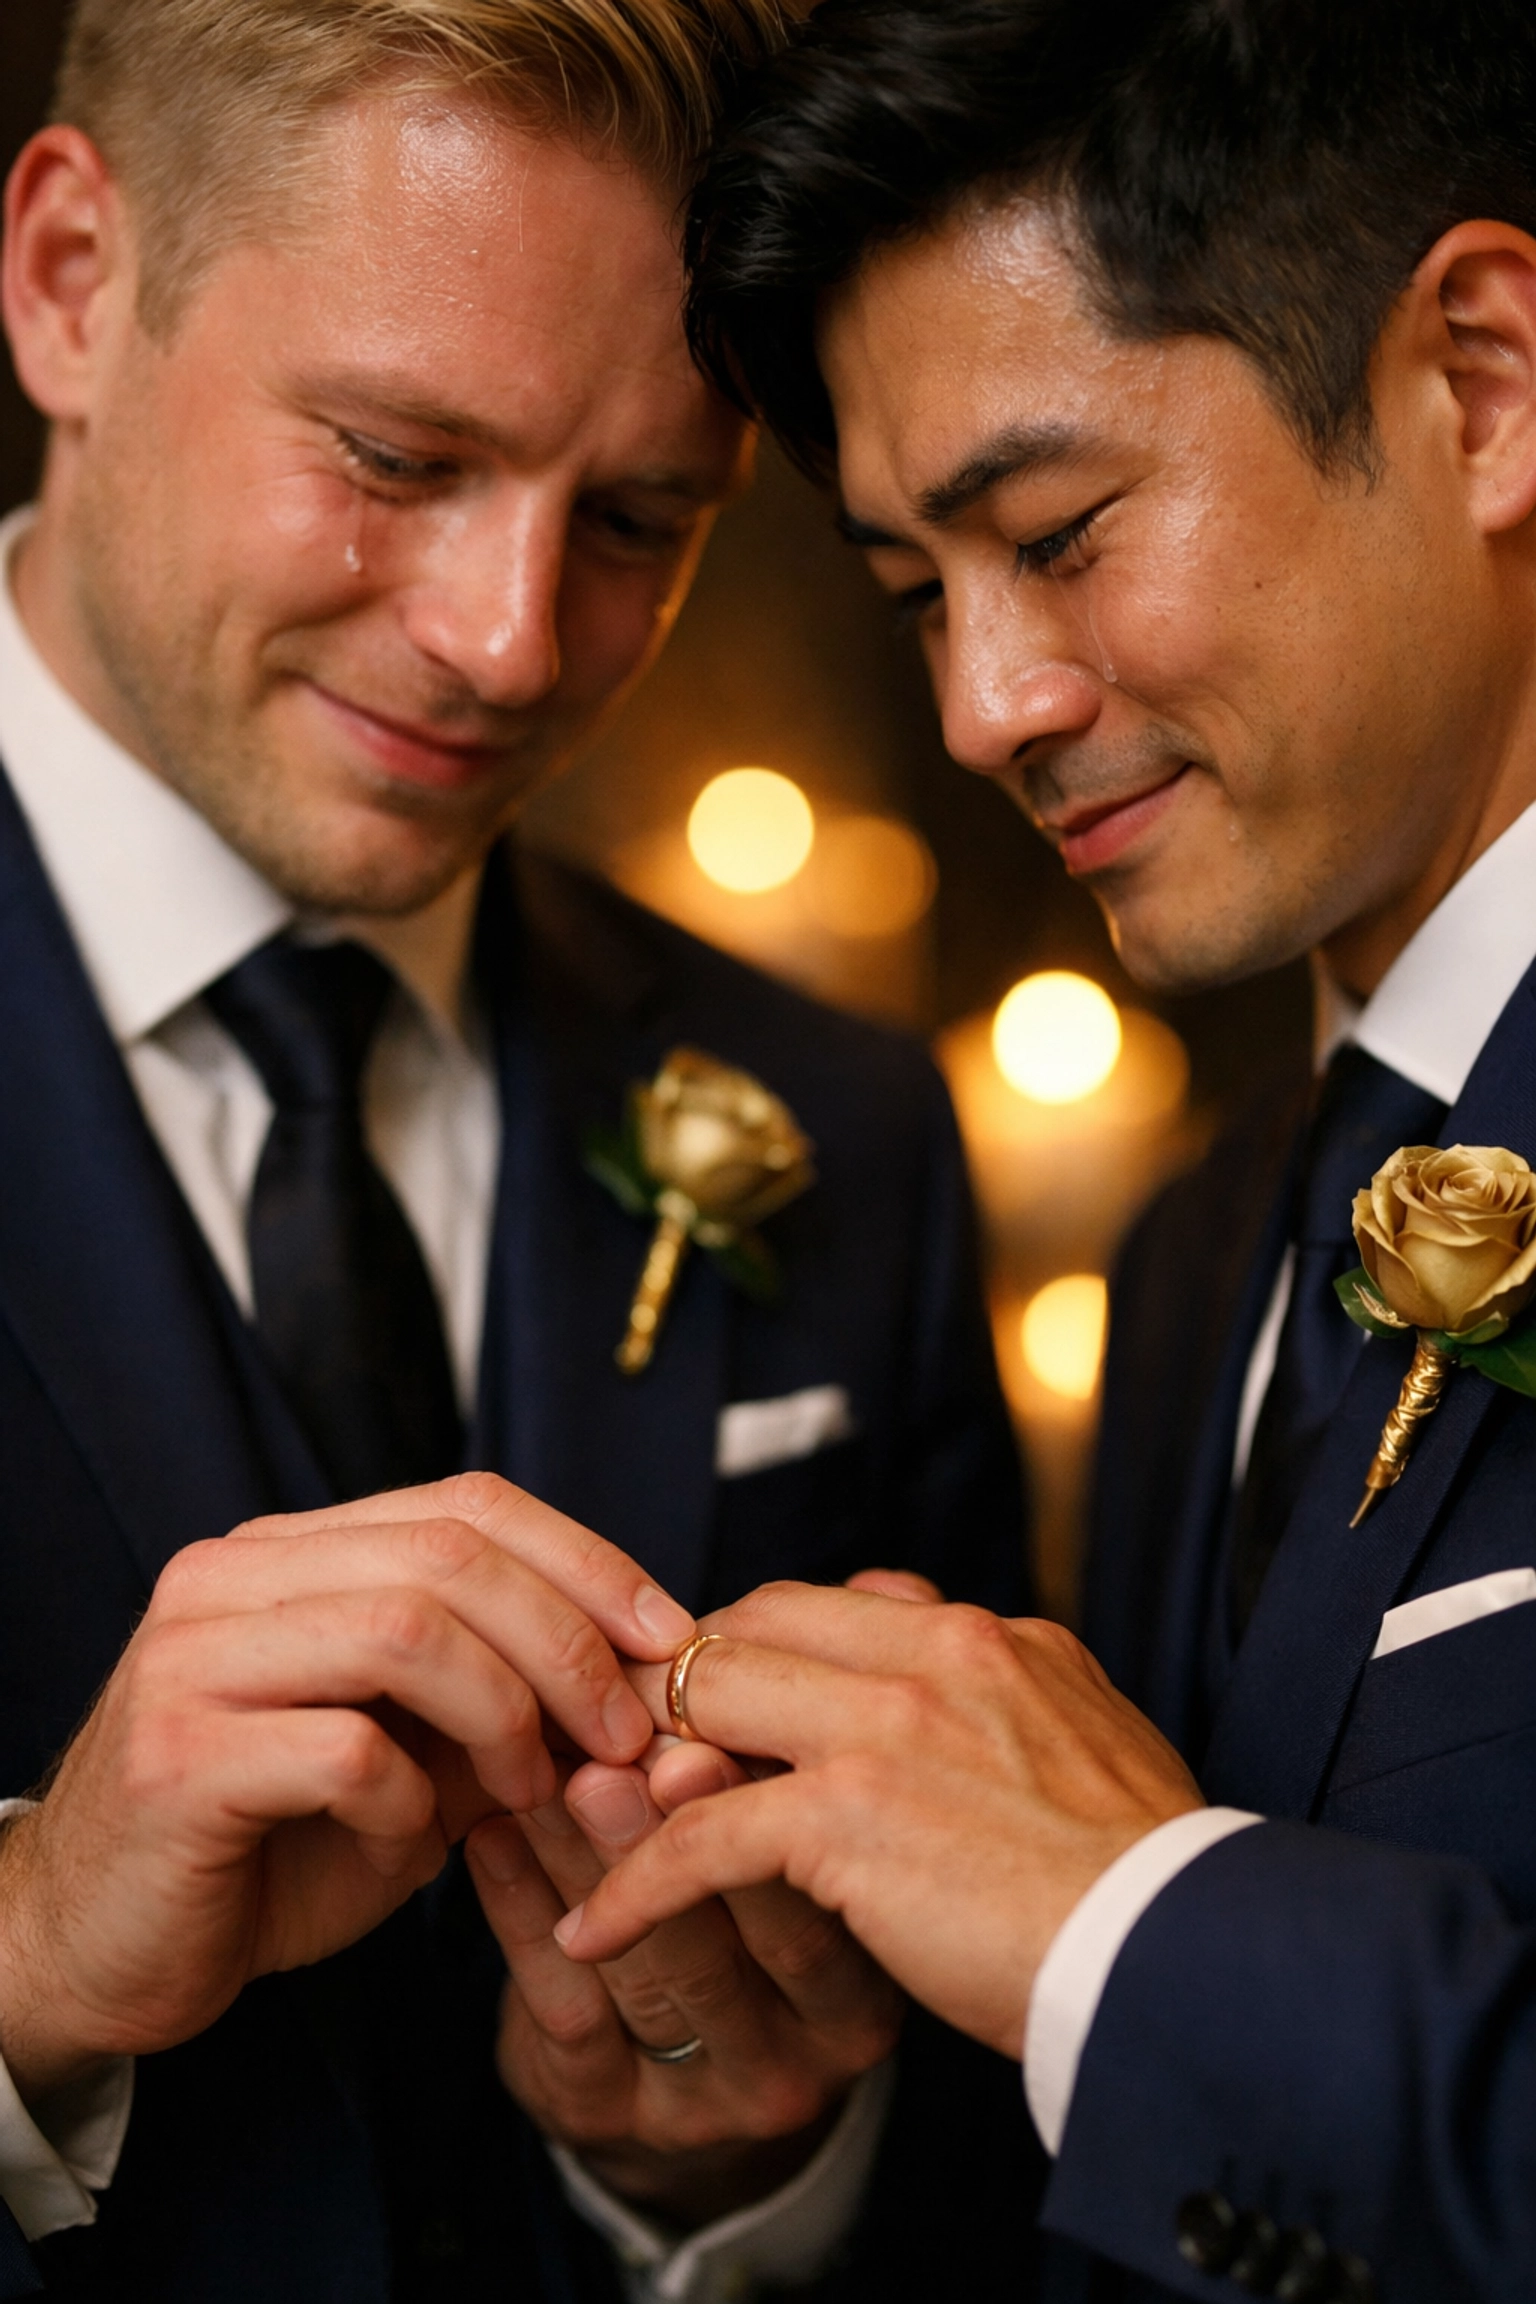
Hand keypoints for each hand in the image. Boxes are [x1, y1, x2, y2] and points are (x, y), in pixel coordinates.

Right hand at [0, 1472, 693, 2103]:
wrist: (96, 1951)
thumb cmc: (268, 1849)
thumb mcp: (403, 1758)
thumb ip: (494, 1704)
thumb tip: (644, 1687)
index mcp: (289, 1552)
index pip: (467, 1503)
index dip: (588, 1562)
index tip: (672, 1638)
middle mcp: (231, 1575)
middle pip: (449, 1554)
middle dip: (569, 1643)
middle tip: (628, 1737)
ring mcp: (193, 1657)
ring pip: (405, 1629)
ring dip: (506, 1715)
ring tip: (537, 1791)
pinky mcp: (176, 1758)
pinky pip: (345, 1751)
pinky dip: (411, 1802)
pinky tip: (410, 1847)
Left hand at [466, 1742, 900, 2228]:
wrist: (689, 2107)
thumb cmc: (757, 1927)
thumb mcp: (813, 1863)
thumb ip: (795, 1768)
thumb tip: (812, 1609)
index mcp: (886, 1971)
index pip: (842, 1872)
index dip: (771, 1780)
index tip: (711, 1694)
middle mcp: (826, 2046)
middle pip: (768, 1921)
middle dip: (685, 1821)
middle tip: (627, 1746)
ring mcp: (725, 2097)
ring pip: (664, 1965)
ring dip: (597, 1856)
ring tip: (552, 1770)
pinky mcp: (620, 2122)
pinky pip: (573, 2013)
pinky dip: (524, 1914)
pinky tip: (492, 1837)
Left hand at [554, 1583, 1202, 2060]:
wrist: (1180, 1947)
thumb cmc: (1139, 1873)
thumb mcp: (1085, 1738)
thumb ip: (1003, 1689)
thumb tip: (943, 1641)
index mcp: (985, 1638)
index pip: (820, 1602)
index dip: (742, 1648)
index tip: (700, 1702)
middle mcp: (934, 1652)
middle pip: (748, 1627)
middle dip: (670, 1682)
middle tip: (611, 1742)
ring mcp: (888, 1726)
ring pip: (709, 1703)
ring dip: (632, 1760)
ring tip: (573, 1807)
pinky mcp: (850, 1816)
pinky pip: (700, 1837)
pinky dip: (636, 1884)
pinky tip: (593, 1927)